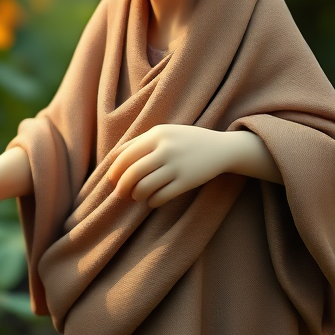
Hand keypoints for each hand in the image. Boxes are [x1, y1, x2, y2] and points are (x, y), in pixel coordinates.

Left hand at [108, 125, 233, 207]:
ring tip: (138, 196)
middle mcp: (166, 149)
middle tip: (120, 194)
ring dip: (136, 195)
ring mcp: (177, 166)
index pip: (125, 156)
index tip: (112, 180)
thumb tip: (114, 158)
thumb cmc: (186, 141)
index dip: (115, 171)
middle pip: (132, 173)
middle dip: (122, 187)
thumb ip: (140, 142)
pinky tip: (152, 201)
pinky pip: (161, 196)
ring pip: (144, 187)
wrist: (221, 148)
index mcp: (157, 134)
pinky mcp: (187, 181)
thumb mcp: (165, 133)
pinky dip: (152, 202)